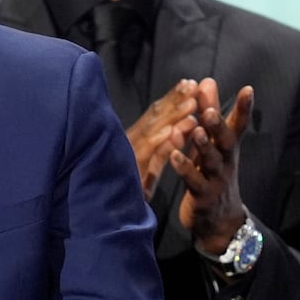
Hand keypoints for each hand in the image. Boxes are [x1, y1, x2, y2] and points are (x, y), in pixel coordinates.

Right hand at [125, 80, 197, 198]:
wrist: (106, 216)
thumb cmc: (128, 191)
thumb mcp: (150, 168)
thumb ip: (163, 150)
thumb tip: (180, 128)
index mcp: (136, 141)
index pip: (156, 116)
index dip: (172, 99)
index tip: (190, 84)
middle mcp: (129, 143)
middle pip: (154, 118)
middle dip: (174, 100)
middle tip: (193, 84)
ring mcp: (127, 155)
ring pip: (151, 132)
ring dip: (171, 117)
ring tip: (191, 103)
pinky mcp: (127, 172)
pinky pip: (144, 156)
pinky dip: (158, 143)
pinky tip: (171, 132)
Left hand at [171, 79, 253, 253]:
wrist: (219, 220)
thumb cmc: (213, 173)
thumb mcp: (213, 144)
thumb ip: (210, 113)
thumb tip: (207, 81)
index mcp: (228, 147)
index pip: (238, 124)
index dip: (244, 108)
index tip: (248, 89)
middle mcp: (226, 161)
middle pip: (226, 141)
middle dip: (219, 124)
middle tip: (210, 110)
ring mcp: (216, 179)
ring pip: (212, 161)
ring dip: (204, 145)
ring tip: (196, 130)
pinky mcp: (203, 196)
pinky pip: (194, 181)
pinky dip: (185, 168)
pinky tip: (174, 155)